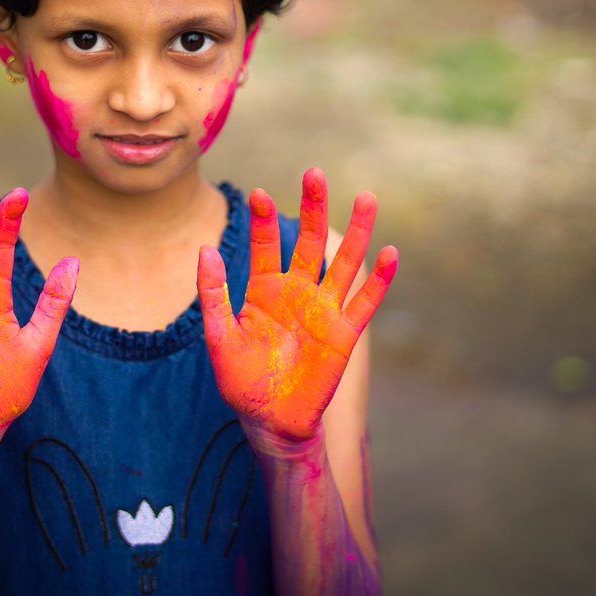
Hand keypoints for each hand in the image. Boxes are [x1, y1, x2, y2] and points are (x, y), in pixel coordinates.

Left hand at [197, 169, 397, 442]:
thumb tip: (205, 249)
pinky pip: (365, 302)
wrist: (270, 422)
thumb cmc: (242, 381)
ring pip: (343, 262)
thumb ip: (215, 294)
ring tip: (367, 198)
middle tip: (314, 173)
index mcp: (265, 290)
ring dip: (356, 232)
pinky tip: (389, 252)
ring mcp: (323, 310)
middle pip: (309, 241)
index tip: (259, 193)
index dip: (265, 220)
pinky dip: (379, 279)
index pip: (266, 245)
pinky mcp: (343, 334)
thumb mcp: (220, 337)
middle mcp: (297, 292)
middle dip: (312, 208)